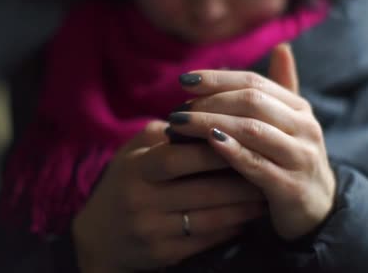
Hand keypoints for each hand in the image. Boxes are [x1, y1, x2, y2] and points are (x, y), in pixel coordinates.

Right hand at [72, 121, 265, 272]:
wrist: (99, 237)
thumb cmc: (127, 182)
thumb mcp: (135, 152)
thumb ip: (168, 134)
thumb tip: (208, 113)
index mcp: (136, 167)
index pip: (180, 156)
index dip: (215, 150)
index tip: (247, 141)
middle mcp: (141, 199)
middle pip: (201, 188)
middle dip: (240, 179)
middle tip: (269, 169)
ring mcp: (151, 229)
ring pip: (209, 217)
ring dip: (243, 206)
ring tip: (267, 194)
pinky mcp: (161, 253)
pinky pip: (205, 239)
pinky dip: (231, 228)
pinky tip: (248, 217)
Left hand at [168, 44, 336, 239]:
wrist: (317, 209)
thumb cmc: (291, 160)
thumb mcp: (287, 123)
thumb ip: (278, 90)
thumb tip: (281, 46)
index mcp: (300, 108)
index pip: (255, 82)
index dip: (218, 78)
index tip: (184, 79)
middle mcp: (305, 128)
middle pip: (252, 102)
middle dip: (209, 101)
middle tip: (178, 108)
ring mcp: (300, 157)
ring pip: (251, 130)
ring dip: (210, 123)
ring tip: (179, 124)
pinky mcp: (291, 187)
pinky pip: (256, 165)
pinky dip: (230, 151)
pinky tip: (207, 143)